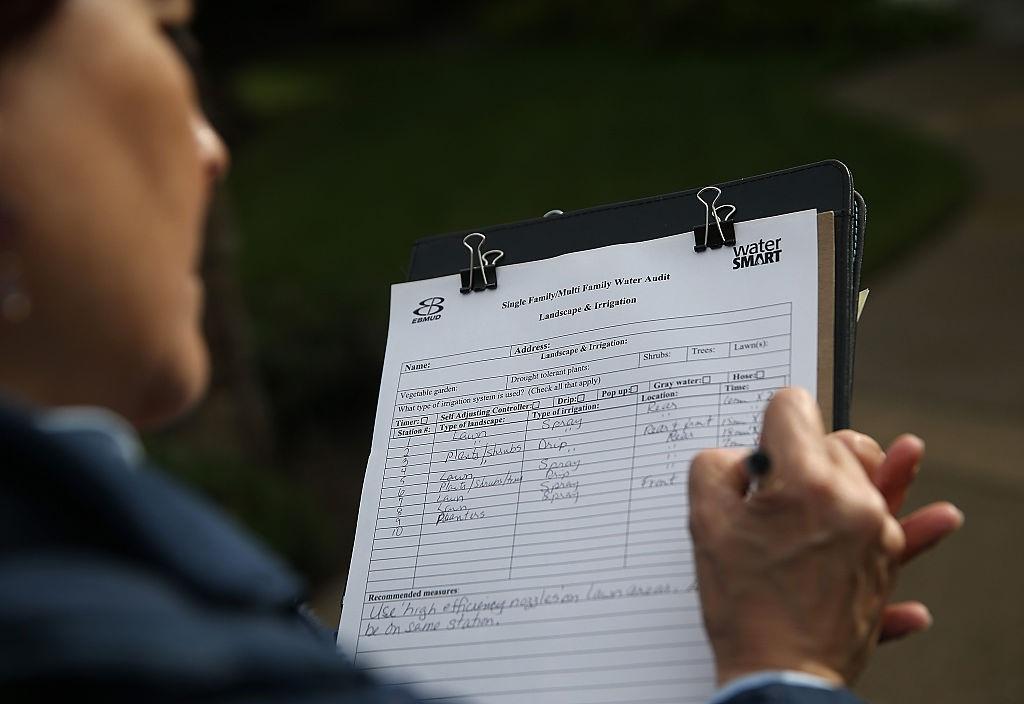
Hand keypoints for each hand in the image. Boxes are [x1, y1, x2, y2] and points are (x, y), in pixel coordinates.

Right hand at [688, 388, 958, 686]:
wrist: (781, 673)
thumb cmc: (743, 603)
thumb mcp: (704, 521)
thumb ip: (716, 466)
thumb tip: (746, 459)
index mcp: (805, 481)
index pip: (792, 409)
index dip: (769, 423)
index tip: (762, 448)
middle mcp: (852, 499)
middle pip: (836, 441)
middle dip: (806, 454)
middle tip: (779, 489)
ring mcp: (878, 533)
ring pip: (879, 479)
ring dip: (876, 470)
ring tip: (909, 453)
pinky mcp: (888, 565)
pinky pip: (905, 536)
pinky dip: (915, 528)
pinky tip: (942, 518)